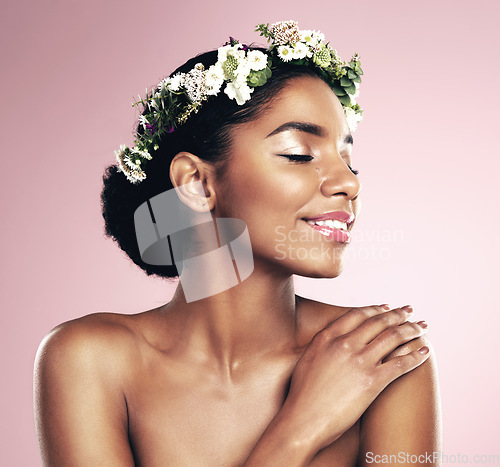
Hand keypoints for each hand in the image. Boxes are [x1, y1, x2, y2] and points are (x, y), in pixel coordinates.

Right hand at [281, 305, 428, 452]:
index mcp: (327, 337)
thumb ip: (323, 344)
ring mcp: (360, 361)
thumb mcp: (307, 359)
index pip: (357, 315)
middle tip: (410, 311)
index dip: (375, 309)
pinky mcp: (373, 381)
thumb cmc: (301, 395)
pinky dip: (416, 356)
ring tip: (422, 327)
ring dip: (411, 330)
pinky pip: (400, 363)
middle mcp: (345, 344)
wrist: (302, 419)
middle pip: (379, 322)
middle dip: (398, 315)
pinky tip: (425, 351)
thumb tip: (332, 340)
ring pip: (393, 337)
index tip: (387, 307)